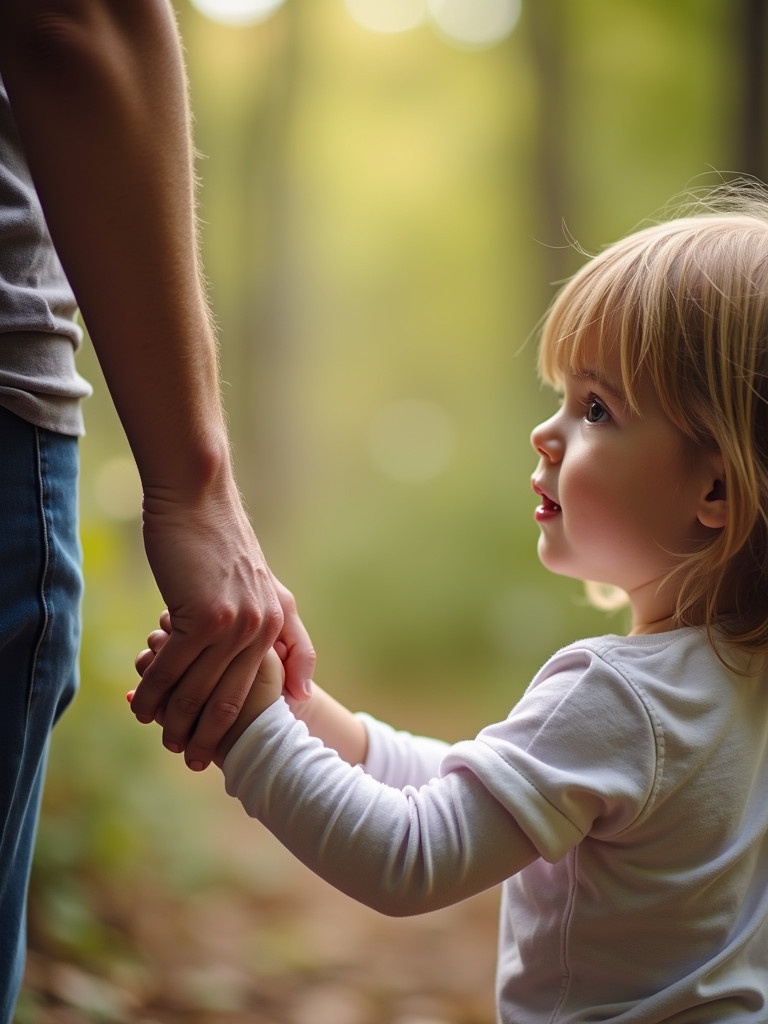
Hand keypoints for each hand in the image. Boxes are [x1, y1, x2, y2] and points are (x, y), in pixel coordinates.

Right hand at [129, 483, 314, 770]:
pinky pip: (173, 667)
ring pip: (198, 688)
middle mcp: (261, 628)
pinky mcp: (202, 615)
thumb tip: (302, 690)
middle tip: (190, 759)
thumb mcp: (268, 588)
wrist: (198, 498)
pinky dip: (154, 691)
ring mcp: (234, 623)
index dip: (237, 726)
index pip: (256, 690)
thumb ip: (287, 634)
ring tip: (161, 737)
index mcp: (277, 622)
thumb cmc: (222, 543)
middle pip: (230, 699)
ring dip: (175, 719)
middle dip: (209, 734)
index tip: (221, 750)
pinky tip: (141, 706)